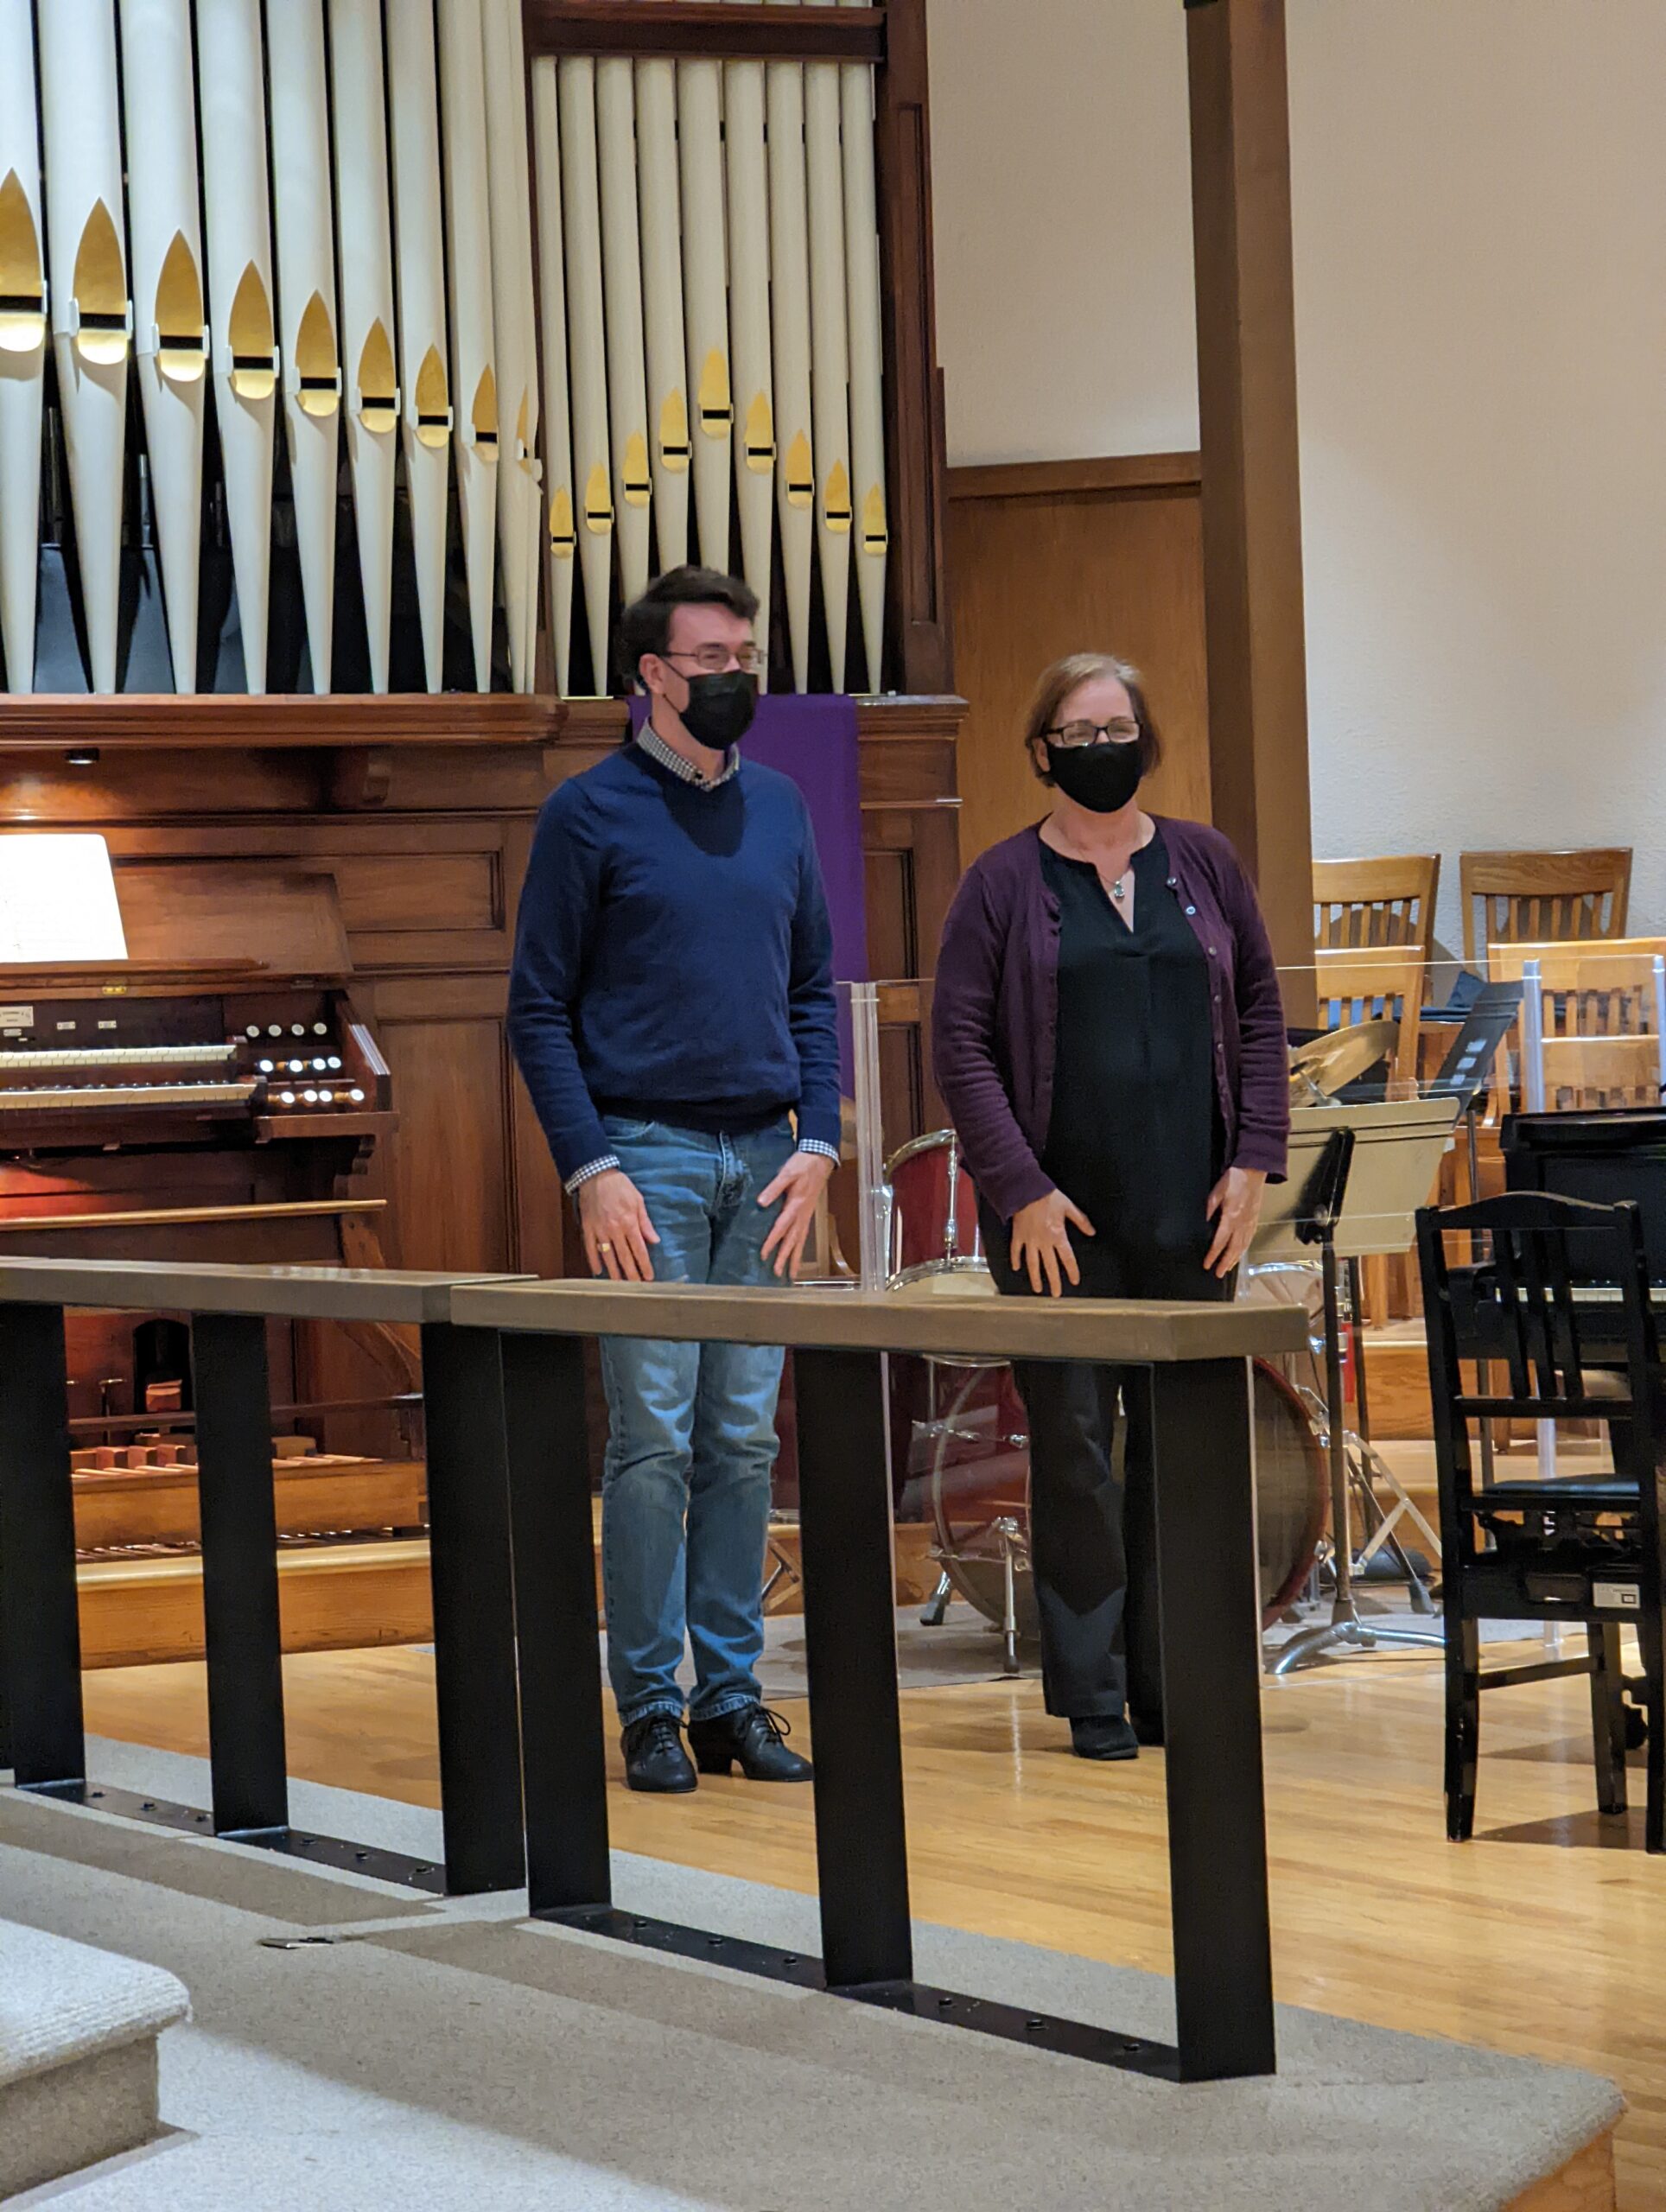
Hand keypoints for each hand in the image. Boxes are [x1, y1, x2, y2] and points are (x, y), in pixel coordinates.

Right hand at [577, 1169, 659, 1281]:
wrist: (595, 1175)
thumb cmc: (619, 1186)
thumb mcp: (638, 1200)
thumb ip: (645, 1222)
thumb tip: (654, 1240)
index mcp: (629, 1222)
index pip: (639, 1249)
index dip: (644, 1264)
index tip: (649, 1276)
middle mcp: (614, 1229)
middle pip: (624, 1257)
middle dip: (632, 1274)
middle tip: (637, 1287)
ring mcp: (599, 1230)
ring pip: (608, 1256)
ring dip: (614, 1272)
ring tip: (619, 1285)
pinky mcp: (588, 1228)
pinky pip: (590, 1248)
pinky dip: (594, 1260)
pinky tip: (598, 1271)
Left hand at [758, 1149, 835, 1279]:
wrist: (820, 1159)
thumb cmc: (802, 1165)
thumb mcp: (787, 1173)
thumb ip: (774, 1188)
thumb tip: (761, 1202)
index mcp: (795, 1205)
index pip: (781, 1228)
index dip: (772, 1242)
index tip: (763, 1254)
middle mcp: (802, 1214)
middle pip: (793, 1240)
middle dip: (785, 1258)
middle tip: (777, 1273)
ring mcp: (806, 1215)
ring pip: (800, 1240)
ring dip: (794, 1257)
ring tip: (790, 1274)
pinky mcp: (807, 1213)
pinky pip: (803, 1235)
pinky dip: (799, 1247)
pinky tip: (795, 1253)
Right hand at [1010, 1189, 1094, 1297]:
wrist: (1026, 1190)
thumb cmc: (1047, 1196)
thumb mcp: (1068, 1207)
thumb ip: (1081, 1221)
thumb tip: (1091, 1231)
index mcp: (1057, 1236)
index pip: (1067, 1258)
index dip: (1072, 1271)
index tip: (1074, 1281)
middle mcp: (1043, 1242)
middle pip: (1049, 1267)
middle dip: (1053, 1282)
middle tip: (1056, 1294)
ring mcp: (1029, 1240)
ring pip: (1032, 1264)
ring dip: (1035, 1277)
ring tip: (1037, 1289)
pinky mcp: (1018, 1235)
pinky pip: (1016, 1250)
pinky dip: (1015, 1260)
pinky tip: (1016, 1268)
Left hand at [1205, 1166, 1266, 1277]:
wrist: (1253, 1171)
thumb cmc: (1235, 1179)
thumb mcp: (1217, 1191)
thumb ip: (1210, 1207)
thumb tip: (1205, 1221)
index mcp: (1231, 1216)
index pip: (1220, 1241)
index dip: (1213, 1254)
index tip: (1207, 1264)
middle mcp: (1242, 1222)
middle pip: (1233, 1248)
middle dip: (1225, 1263)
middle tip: (1218, 1274)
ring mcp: (1250, 1222)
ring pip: (1243, 1245)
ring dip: (1235, 1259)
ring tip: (1228, 1268)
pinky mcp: (1255, 1219)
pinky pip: (1250, 1238)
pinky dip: (1244, 1249)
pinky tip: (1240, 1254)